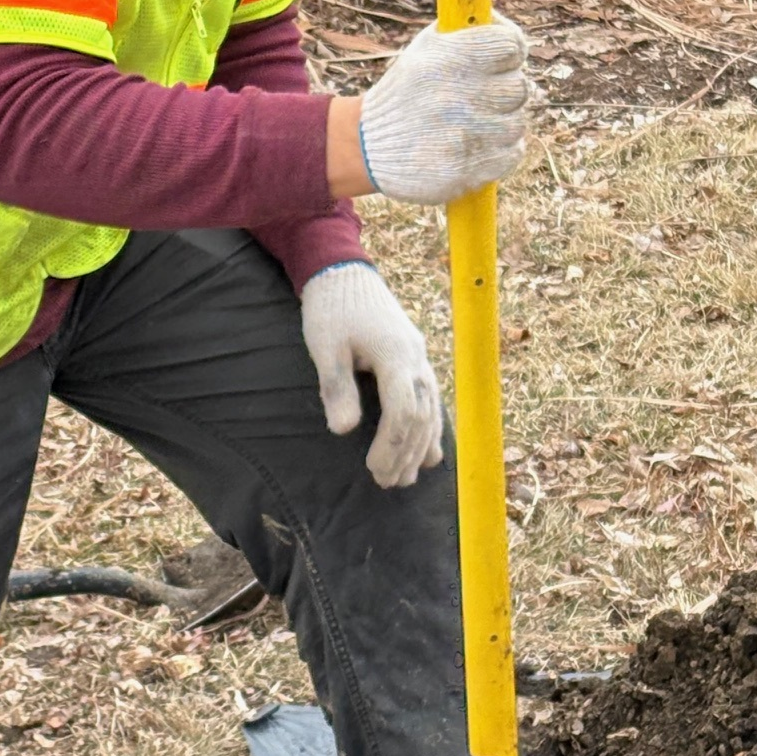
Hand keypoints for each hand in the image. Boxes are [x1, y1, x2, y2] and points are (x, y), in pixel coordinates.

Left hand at [300, 262, 443, 487]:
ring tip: (406, 478)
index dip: (391, 445)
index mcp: (395, 355)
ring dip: (419, 446)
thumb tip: (344, 431)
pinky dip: (429, 428)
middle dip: (405, 453)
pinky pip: (431, 399)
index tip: (373, 469)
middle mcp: (416, 358)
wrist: (344, 272)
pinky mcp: (414, 356)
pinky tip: (428, 453)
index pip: (403, 411)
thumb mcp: (325, 346)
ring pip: (431, 410)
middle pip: (421, 416)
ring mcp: (419, 357)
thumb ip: (337, 387)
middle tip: (386, 483)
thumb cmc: (331, 308)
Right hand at [352, 17, 529, 205]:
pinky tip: (477, 144)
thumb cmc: (405, 90)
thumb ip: (464, 32)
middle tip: (481, 96)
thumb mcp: (423, 48)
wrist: (366, 145)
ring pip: (516, 123)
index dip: (510, 52)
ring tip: (473, 122)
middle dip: (502, 90)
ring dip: (500, 122)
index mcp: (448, 58)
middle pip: (519, 87)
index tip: (500, 59)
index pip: (512, 45)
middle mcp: (458, 94)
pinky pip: (511, 154)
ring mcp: (465, 134)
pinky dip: (500, 150)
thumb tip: (502, 23)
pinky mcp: (468, 169)